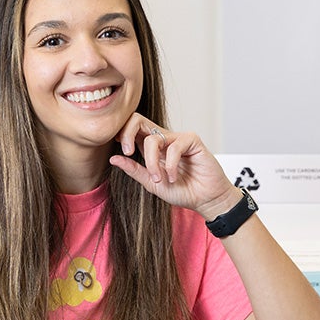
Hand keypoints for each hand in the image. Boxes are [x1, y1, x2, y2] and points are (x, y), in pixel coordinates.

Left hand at [109, 114, 242, 220]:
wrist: (205, 200)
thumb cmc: (183, 191)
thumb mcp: (152, 183)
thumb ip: (135, 170)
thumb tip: (113, 158)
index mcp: (151, 147)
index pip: (132, 128)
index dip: (121, 133)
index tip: (123, 151)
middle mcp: (163, 139)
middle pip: (137, 119)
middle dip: (127, 134)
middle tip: (128, 152)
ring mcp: (177, 138)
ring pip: (152, 138)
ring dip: (152, 162)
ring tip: (159, 179)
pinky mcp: (192, 140)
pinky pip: (173, 146)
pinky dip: (170, 165)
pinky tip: (174, 177)